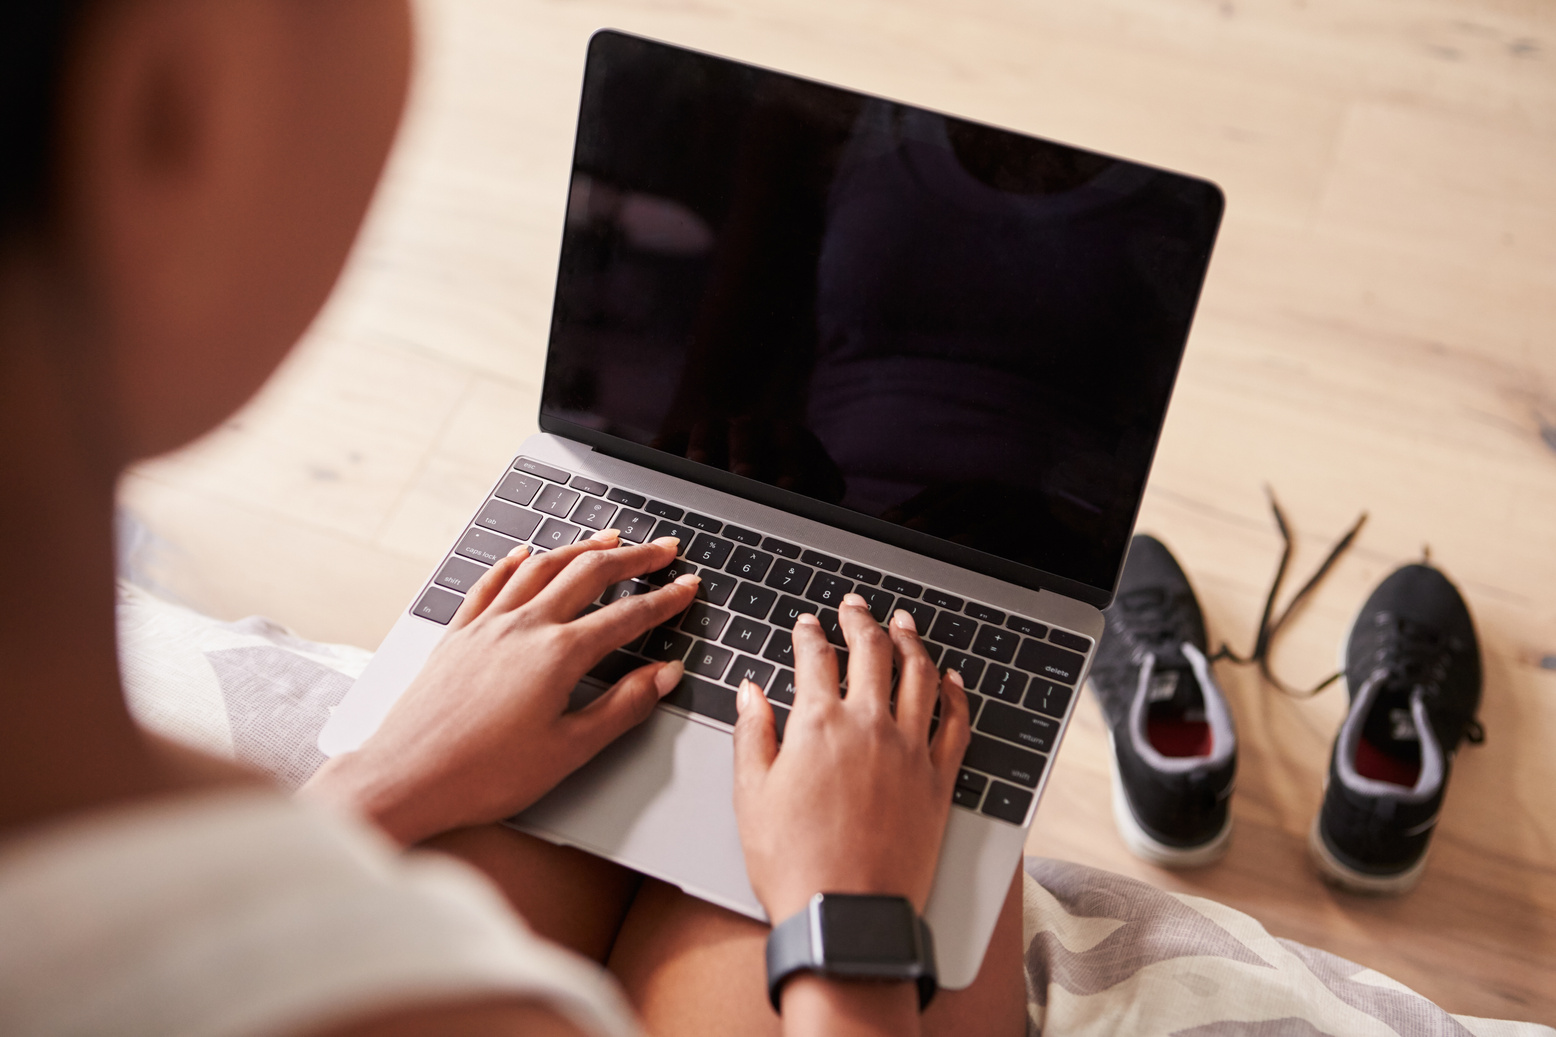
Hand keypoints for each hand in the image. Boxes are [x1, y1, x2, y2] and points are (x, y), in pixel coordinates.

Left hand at [303, 532, 698, 844]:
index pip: (627, 616)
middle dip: (633, 557)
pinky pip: (490, 583)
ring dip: (580, 548)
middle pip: (588, 574)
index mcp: (557, 655)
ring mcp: (486, 627)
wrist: (406, 778)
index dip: (665, 600)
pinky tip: (525, 554)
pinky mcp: (457, 636)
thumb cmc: (484, 775)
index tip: (688, 587)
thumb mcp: (569, 751)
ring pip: (541, 568)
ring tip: (608, 539)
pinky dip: (515, 563)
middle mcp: (523, 628)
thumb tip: (663, 675)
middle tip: (663, 549)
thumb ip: (622, 707)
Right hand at [731, 595, 971, 923]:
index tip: (808, 625)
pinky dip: (954, 692)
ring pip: (919, 675)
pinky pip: (955, 723)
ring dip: (911, 641)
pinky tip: (949, 677)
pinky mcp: (939, 780)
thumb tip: (751, 692)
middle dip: (861, 621)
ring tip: (903, 623)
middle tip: (855, 607)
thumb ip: (752, 734)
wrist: (847, 916)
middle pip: (872, 652)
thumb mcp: (752, 796)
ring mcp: (910, 751)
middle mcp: (869, 727)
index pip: (816, 659)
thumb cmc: (794, 864)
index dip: (810, 634)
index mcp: (819, 725)